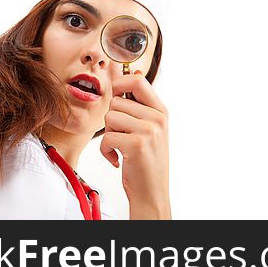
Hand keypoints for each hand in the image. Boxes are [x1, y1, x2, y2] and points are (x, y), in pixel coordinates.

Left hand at [100, 70, 170, 218]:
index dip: (120, 85)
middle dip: (112, 120)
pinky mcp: (136, 145)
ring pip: (110, 118)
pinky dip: (105, 151)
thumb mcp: (152, 129)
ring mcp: (149, 131)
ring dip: (109, 135)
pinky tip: (117, 159)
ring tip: (121, 147)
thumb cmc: (146, 161)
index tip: (117, 99)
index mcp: (161, 111)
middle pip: (117, 102)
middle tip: (123, 136)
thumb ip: (142, 104)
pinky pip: (106, 137)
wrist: (152, 192)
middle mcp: (158, 119)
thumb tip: (133, 74)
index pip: (137, 81)